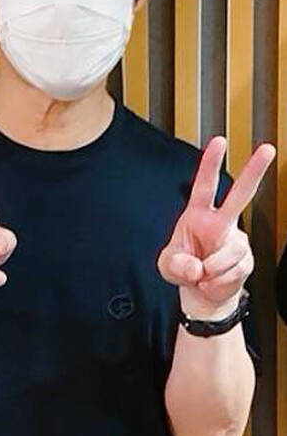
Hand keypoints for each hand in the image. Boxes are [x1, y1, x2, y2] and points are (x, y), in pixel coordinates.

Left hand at [157, 136, 275, 318]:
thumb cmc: (184, 270)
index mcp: (198, 214)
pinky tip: (213, 280)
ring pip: (230, 251)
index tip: (219, 141)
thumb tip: (197, 266)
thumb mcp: (168, 266)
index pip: (204, 185)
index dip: (211, 163)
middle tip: (267, 149)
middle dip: (254, 171)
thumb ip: (177, 264)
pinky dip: (218, 282)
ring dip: (212, 269)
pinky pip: (234, 271)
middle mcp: (220, 223)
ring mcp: (236, 240)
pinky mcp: (246, 260)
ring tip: (202, 274)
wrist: (203, 294)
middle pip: (241, 194)